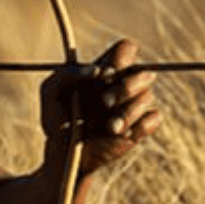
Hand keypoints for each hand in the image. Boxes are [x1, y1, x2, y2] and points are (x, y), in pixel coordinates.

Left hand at [40, 39, 160, 171]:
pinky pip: (153, 118)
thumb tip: (97, 70)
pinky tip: (121, 134)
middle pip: (143, 72)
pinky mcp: (138, 128)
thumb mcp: (51, 92)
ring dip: (128, 111)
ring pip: (147, 96)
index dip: (122, 57)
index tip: (106, 74)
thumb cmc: (57, 118)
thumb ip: (67, 74)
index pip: (126, 49)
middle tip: (104, 102)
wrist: (64, 154)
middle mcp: (121, 85)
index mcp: (104, 71)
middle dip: (126, 87)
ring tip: (109, 127)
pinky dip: (141, 125)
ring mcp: (131, 106)